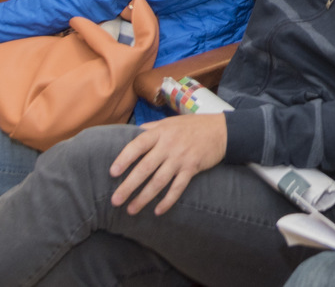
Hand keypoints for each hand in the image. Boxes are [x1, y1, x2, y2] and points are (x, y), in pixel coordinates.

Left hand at [109, 112, 226, 215]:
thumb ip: (150, 128)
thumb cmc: (192, 126)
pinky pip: (178, 188)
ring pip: (159, 181)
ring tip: (131, 210)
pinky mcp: (192, 168)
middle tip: (115, 200)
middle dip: (129, 185)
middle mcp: (169, 145)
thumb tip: (131, 134)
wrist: (221, 130)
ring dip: (144, 197)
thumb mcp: (170, 122)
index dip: (124, 158)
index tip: (113, 172)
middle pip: (145, 168)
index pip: (137, 145)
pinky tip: (158, 211)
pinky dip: (168, 200)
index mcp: (160, 132)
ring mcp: (181, 158)